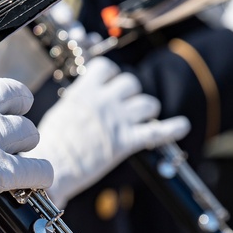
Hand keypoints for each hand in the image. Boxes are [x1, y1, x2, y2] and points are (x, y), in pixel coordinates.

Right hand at [28, 57, 190, 207]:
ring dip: (147, 110)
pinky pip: (158, 132)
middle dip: (131, 93)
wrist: (54, 165)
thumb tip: (81, 102)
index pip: (107, 67)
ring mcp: (118, 120)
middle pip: (131, 82)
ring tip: (141, 119)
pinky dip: (173, 128)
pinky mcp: (126, 142)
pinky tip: (182, 125)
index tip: (109, 83)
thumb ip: (77, 102)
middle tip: (125, 106)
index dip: (111, 74)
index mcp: (85, 91)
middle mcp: (105, 101)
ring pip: (148, 103)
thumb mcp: (60, 113)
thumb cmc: (50, 144)